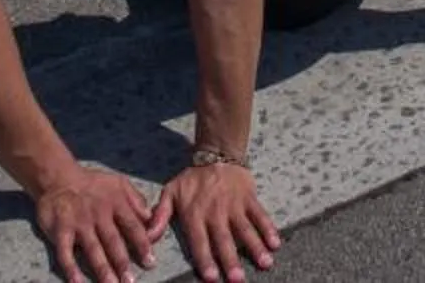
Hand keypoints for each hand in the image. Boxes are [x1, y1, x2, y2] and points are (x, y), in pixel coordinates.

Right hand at [32, 164, 161, 282]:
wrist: (59, 178)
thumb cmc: (93, 185)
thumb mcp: (119, 184)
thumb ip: (136, 201)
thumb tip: (152, 220)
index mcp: (115, 202)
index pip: (132, 226)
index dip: (142, 244)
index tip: (150, 262)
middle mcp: (98, 214)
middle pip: (112, 241)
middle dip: (122, 263)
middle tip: (130, 281)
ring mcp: (79, 223)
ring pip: (92, 250)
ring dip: (102, 270)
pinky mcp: (60, 230)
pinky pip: (65, 253)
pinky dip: (70, 269)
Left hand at [162, 159, 278, 282]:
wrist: (216, 153)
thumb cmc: (192, 179)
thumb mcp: (170, 192)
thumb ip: (159, 215)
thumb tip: (149, 237)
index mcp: (195, 213)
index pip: (199, 240)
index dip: (205, 259)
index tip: (212, 277)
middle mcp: (215, 211)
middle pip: (224, 239)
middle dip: (231, 260)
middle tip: (237, 279)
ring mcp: (234, 204)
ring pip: (245, 228)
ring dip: (255, 247)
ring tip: (264, 263)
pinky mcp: (249, 198)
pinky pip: (260, 214)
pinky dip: (268, 229)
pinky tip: (275, 244)